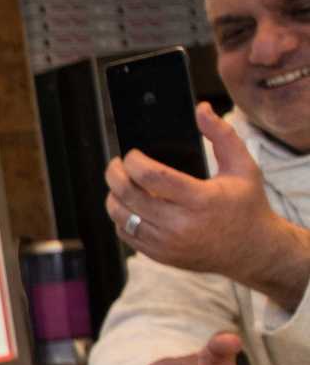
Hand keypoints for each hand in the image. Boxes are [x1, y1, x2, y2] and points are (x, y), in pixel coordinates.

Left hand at [106, 104, 309, 308]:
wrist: (252, 250)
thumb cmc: (246, 204)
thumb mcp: (243, 167)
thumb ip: (222, 135)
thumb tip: (200, 109)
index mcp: (200, 200)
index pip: (151, 177)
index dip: (133, 161)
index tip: (132, 153)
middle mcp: (180, 224)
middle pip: (128, 195)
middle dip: (114, 174)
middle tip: (116, 164)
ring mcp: (167, 243)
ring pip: (121, 216)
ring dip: (114, 196)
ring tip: (121, 183)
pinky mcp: (160, 255)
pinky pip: (126, 234)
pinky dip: (121, 217)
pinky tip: (128, 205)